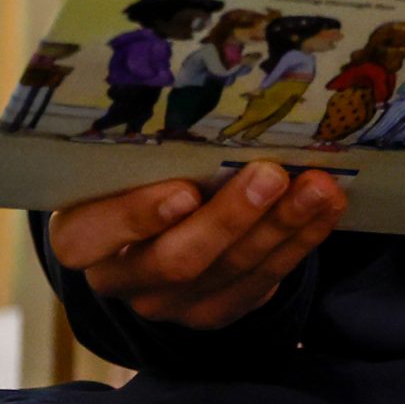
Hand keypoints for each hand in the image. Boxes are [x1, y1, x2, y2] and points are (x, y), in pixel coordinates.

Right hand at [46, 160, 345, 330]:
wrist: (155, 221)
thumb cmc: (137, 170)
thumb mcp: (128, 157)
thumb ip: (151, 144)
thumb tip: (207, 90)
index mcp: (80, 233)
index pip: (88, 237)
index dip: (134, 217)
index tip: (184, 190)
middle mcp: (118, 277)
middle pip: (173, 261)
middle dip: (229, 218)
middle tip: (270, 175)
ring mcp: (166, 304)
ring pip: (227, 273)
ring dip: (280, 227)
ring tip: (317, 186)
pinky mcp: (212, 313)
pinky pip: (259, 285)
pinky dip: (297, 242)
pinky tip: (324, 209)